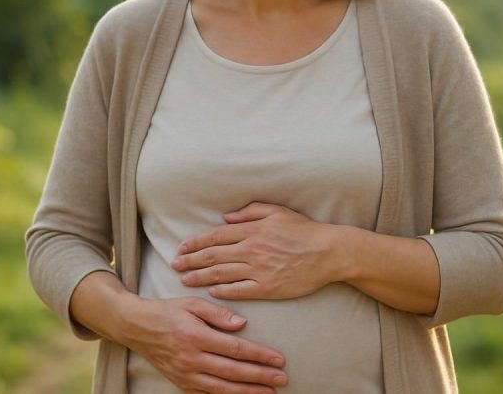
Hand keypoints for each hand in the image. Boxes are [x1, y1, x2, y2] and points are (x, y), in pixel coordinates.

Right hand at [125, 296, 287, 393]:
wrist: (137, 327)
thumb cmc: (167, 311)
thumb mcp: (192, 303)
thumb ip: (218, 313)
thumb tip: (242, 324)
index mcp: (196, 336)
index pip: (235, 348)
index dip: (259, 355)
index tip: (278, 359)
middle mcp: (191, 359)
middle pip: (232, 371)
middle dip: (260, 377)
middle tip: (282, 379)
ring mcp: (185, 374)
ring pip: (222, 388)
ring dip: (247, 392)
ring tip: (268, 392)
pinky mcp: (181, 383)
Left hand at [173, 202, 339, 300]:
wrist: (328, 252)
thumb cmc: (304, 230)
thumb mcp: (277, 212)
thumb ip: (250, 211)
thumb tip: (225, 217)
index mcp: (252, 230)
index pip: (215, 237)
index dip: (195, 243)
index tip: (182, 248)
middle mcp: (251, 250)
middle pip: (212, 256)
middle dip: (190, 261)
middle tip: (174, 265)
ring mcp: (258, 270)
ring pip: (220, 274)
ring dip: (199, 277)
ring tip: (184, 280)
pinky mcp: (267, 287)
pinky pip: (238, 290)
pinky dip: (222, 291)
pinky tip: (210, 291)